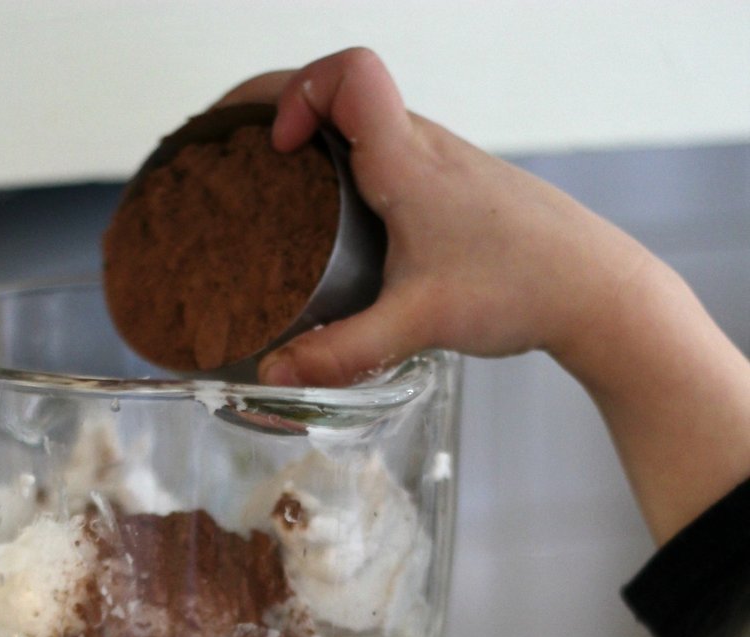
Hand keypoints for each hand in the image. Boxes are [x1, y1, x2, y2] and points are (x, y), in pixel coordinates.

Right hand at [218, 48, 647, 387]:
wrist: (594, 289)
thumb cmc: (522, 286)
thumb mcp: (420, 323)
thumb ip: (342, 352)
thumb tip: (273, 374)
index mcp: (410, 158)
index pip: (349, 73)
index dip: (296, 92)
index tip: (274, 149)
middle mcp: (422, 145)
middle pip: (338, 90)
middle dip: (276, 112)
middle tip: (233, 159)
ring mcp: (437, 164)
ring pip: (360, 125)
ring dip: (310, 142)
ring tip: (265, 190)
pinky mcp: (448, 189)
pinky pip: (382, 155)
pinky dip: (342, 170)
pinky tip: (328, 223)